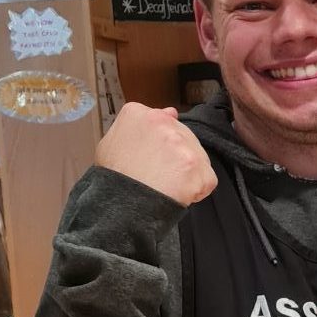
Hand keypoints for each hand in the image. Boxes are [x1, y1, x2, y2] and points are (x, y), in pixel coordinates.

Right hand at [96, 103, 216, 205]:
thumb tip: (170, 112)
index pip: (164, 122)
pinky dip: (196, 190)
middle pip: (183, 138)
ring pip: (197, 158)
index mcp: (139, 114)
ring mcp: (183, 144)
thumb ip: (137, 126)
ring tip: (165, 184)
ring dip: (187, 172)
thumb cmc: (114, 178)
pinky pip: (206, 179)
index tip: (151, 157)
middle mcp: (165, 123)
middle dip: (176, 157)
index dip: (160, 144)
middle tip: (158, 174)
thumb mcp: (110, 143)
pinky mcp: (198, 166)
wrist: (119, 205)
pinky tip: (177, 193)